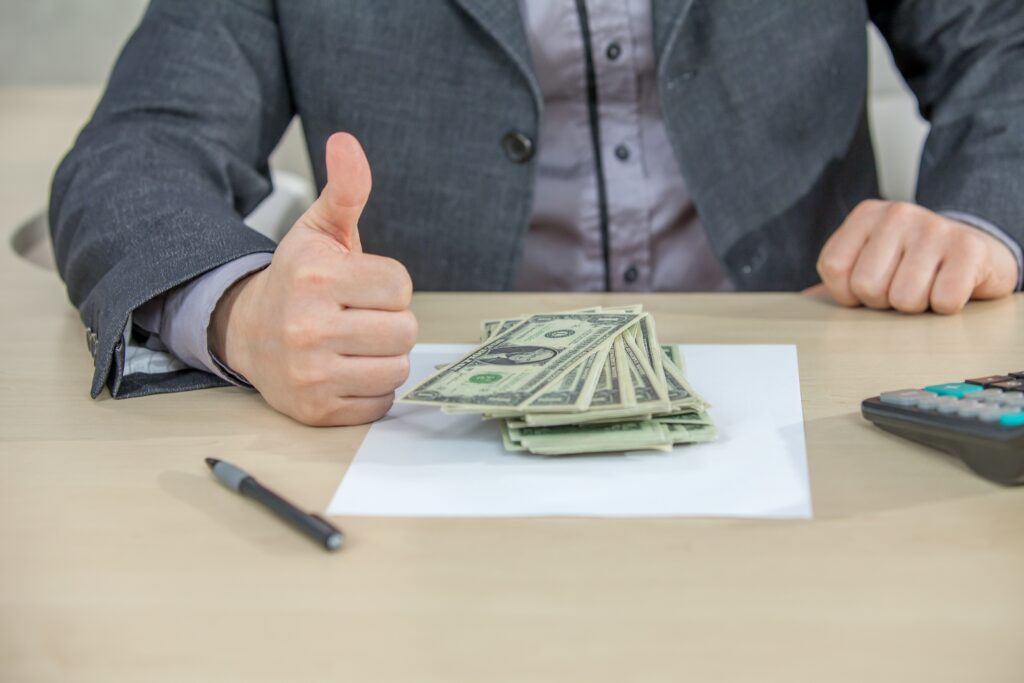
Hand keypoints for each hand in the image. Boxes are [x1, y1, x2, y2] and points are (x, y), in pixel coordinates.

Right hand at [210, 133, 415, 425]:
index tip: (361, 287)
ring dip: (384, 357)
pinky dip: (371, 390)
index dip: (388, 286)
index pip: (400, 287)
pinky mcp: (316, 410)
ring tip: (355, 344)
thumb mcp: (320, 231)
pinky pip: (380, 403)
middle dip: (390, 322)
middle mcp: (308, 327)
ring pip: (396, 369)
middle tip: (359, 317)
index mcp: (315, 277)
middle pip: (404, 331)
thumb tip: (346, 142)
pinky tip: (346, 370)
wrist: (246, 332)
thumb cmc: (296, 280)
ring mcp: (310, 373)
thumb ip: (345, 190)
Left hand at [816, 200, 1017, 313]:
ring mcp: (934, 227)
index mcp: (864, 216)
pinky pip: (944, 300)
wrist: (976, 253)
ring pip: (905, 299)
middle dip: (884, 301)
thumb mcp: (868, 261)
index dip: (849, 292)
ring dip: (917, 306)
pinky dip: (946, 306)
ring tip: (928, 285)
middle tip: (904, 285)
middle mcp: (897, 214)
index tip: (872, 284)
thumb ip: (836, 280)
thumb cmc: (911, 265)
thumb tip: (801, 303)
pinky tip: (951, 285)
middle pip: (867, 286)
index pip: (833, 268)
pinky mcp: (968, 248)